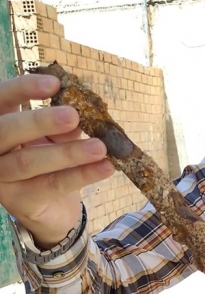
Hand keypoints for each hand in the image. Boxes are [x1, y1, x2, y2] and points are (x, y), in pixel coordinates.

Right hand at [0, 73, 114, 247]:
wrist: (51, 209)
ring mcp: (1, 177)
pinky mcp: (20, 201)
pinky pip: (51, 185)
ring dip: (68, 153)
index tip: (55, 84)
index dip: (22, 89)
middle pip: (6, 131)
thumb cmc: (50, 164)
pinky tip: (105, 167)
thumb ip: (62, 124)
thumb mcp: (54, 138)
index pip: (0, 100)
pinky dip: (82, 175)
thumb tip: (82, 111)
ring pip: (29, 162)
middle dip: (40, 121)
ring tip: (100, 147)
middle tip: (74, 115)